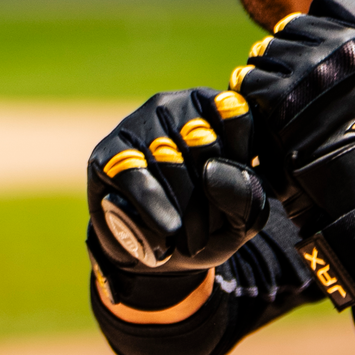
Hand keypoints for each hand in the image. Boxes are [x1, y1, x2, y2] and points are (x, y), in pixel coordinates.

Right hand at [86, 87, 268, 311]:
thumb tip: (216, 173)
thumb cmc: (209, 222)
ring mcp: (138, 123)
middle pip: (204, 143)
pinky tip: (167, 230)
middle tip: (211, 231)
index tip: (237, 197)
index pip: (238, 118)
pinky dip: (153, 206)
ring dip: (185, 208)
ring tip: (191, 242)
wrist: (157, 249)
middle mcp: (176, 105)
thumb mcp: (242, 216)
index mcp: (217, 107)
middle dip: (211, 196)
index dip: (241, 165)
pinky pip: (133, 173)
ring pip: (169, 159)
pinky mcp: (107, 152)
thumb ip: (247, 194)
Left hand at [231, 0, 354, 311]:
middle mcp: (343, 46)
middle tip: (306, 93)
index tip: (328, 62)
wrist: (353, 178)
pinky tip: (273, 119)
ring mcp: (309, 68)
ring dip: (270, 76)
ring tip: (290, 107)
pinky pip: (249, 79)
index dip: (321, 31)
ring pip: (266, 50)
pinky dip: (254, 99)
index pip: (328, 1)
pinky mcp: (278, 94)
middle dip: (291, 56)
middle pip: (292, 26)